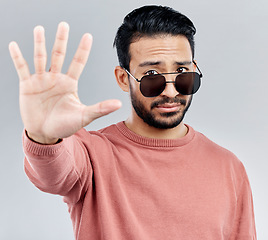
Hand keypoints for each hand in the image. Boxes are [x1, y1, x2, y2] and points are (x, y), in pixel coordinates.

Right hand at [9, 22, 120, 143]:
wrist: (45, 134)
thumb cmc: (65, 125)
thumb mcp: (84, 116)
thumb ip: (100, 108)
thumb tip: (119, 103)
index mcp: (70, 83)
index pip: (78, 62)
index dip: (83, 49)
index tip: (88, 36)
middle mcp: (56, 78)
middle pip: (59, 55)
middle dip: (61, 40)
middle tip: (64, 25)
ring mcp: (41, 81)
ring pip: (41, 58)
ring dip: (40, 44)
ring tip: (39, 29)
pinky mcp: (27, 86)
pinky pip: (22, 68)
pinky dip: (18, 57)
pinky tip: (14, 45)